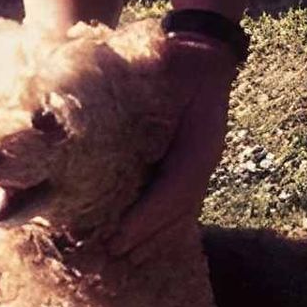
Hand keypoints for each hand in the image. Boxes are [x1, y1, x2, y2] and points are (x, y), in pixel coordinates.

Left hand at [112, 47, 235, 255]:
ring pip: (182, 209)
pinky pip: (180, 199)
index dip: (148, 216)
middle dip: (147, 235)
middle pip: (179, 208)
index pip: (176, 187)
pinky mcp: (193, 160)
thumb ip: (142, 83)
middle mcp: (205, 155)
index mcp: (202, 138)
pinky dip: (162, 221)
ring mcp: (202, 160)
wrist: (206, 51)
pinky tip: (144, 237)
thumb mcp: (165, 62)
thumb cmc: (180, 55)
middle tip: (114, 254)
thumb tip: (100, 104)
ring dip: (155, 235)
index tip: (119, 237)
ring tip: (126, 255)